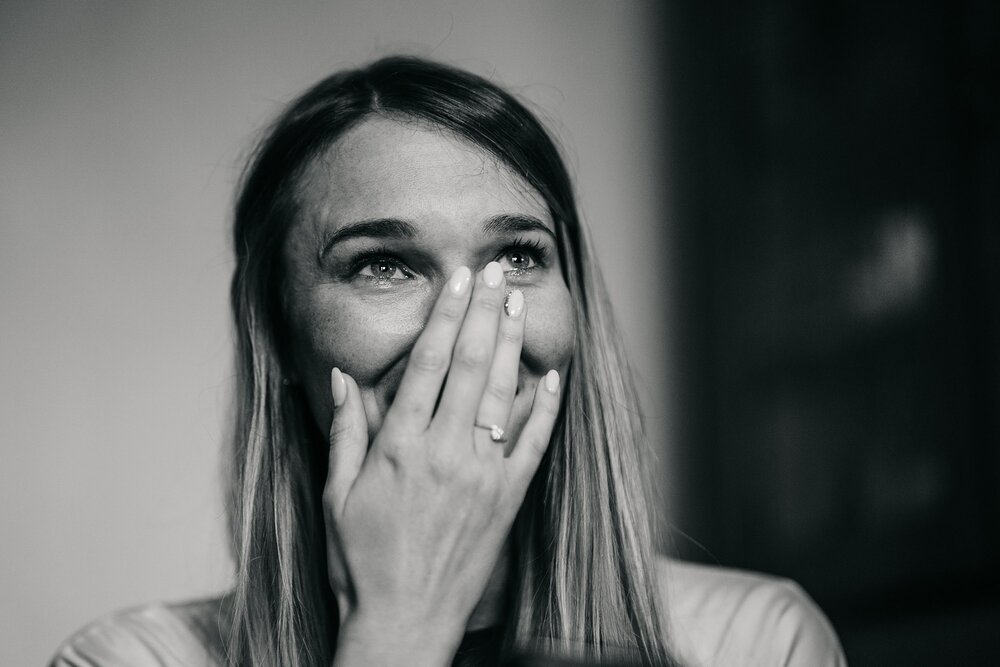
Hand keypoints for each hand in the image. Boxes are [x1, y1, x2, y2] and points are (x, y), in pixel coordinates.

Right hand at [324, 262, 560, 665]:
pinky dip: (546, 408)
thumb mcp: (336, 494)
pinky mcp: (508, 500)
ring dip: (514, 344)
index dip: (446, 315)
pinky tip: (553, 375)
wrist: (403, 621)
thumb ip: (345, 432)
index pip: (429, 363)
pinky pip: (533, 445)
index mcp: (400, 448)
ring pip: (505, 395)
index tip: (458, 279)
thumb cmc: (360, 561)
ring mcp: (483, 476)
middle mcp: (446, 453)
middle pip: (472, 366)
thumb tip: (344, 377)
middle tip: (498, 271)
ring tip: (521, 303)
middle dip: (486, 312)